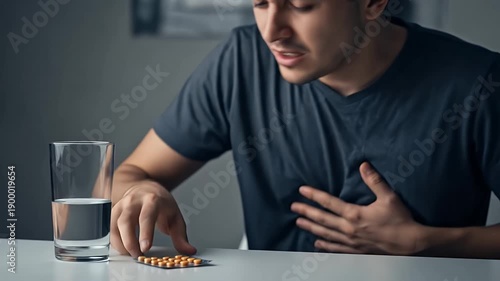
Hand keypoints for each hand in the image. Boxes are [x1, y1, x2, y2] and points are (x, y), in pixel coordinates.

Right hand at [111, 181, 196, 256]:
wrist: (145, 187)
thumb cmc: (161, 202)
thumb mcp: (175, 216)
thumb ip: (180, 235)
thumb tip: (189, 250)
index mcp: (152, 200)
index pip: (147, 216)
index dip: (145, 232)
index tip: (146, 247)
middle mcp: (134, 201)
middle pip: (126, 220)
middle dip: (129, 240)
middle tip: (138, 254)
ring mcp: (122, 205)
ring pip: (114, 224)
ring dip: (121, 242)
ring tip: (131, 253)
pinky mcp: (114, 211)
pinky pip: (109, 228)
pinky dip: (115, 240)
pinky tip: (123, 248)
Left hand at [291, 162, 422, 254]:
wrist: (410, 245)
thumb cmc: (400, 220)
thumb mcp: (389, 197)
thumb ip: (374, 181)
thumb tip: (363, 165)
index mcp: (354, 214)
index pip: (329, 202)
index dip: (314, 195)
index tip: (302, 190)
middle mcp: (349, 229)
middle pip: (322, 219)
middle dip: (306, 212)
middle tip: (293, 207)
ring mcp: (351, 242)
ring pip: (326, 234)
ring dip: (311, 228)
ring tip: (299, 223)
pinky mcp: (356, 251)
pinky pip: (336, 249)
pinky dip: (325, 245)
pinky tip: (317, 243)